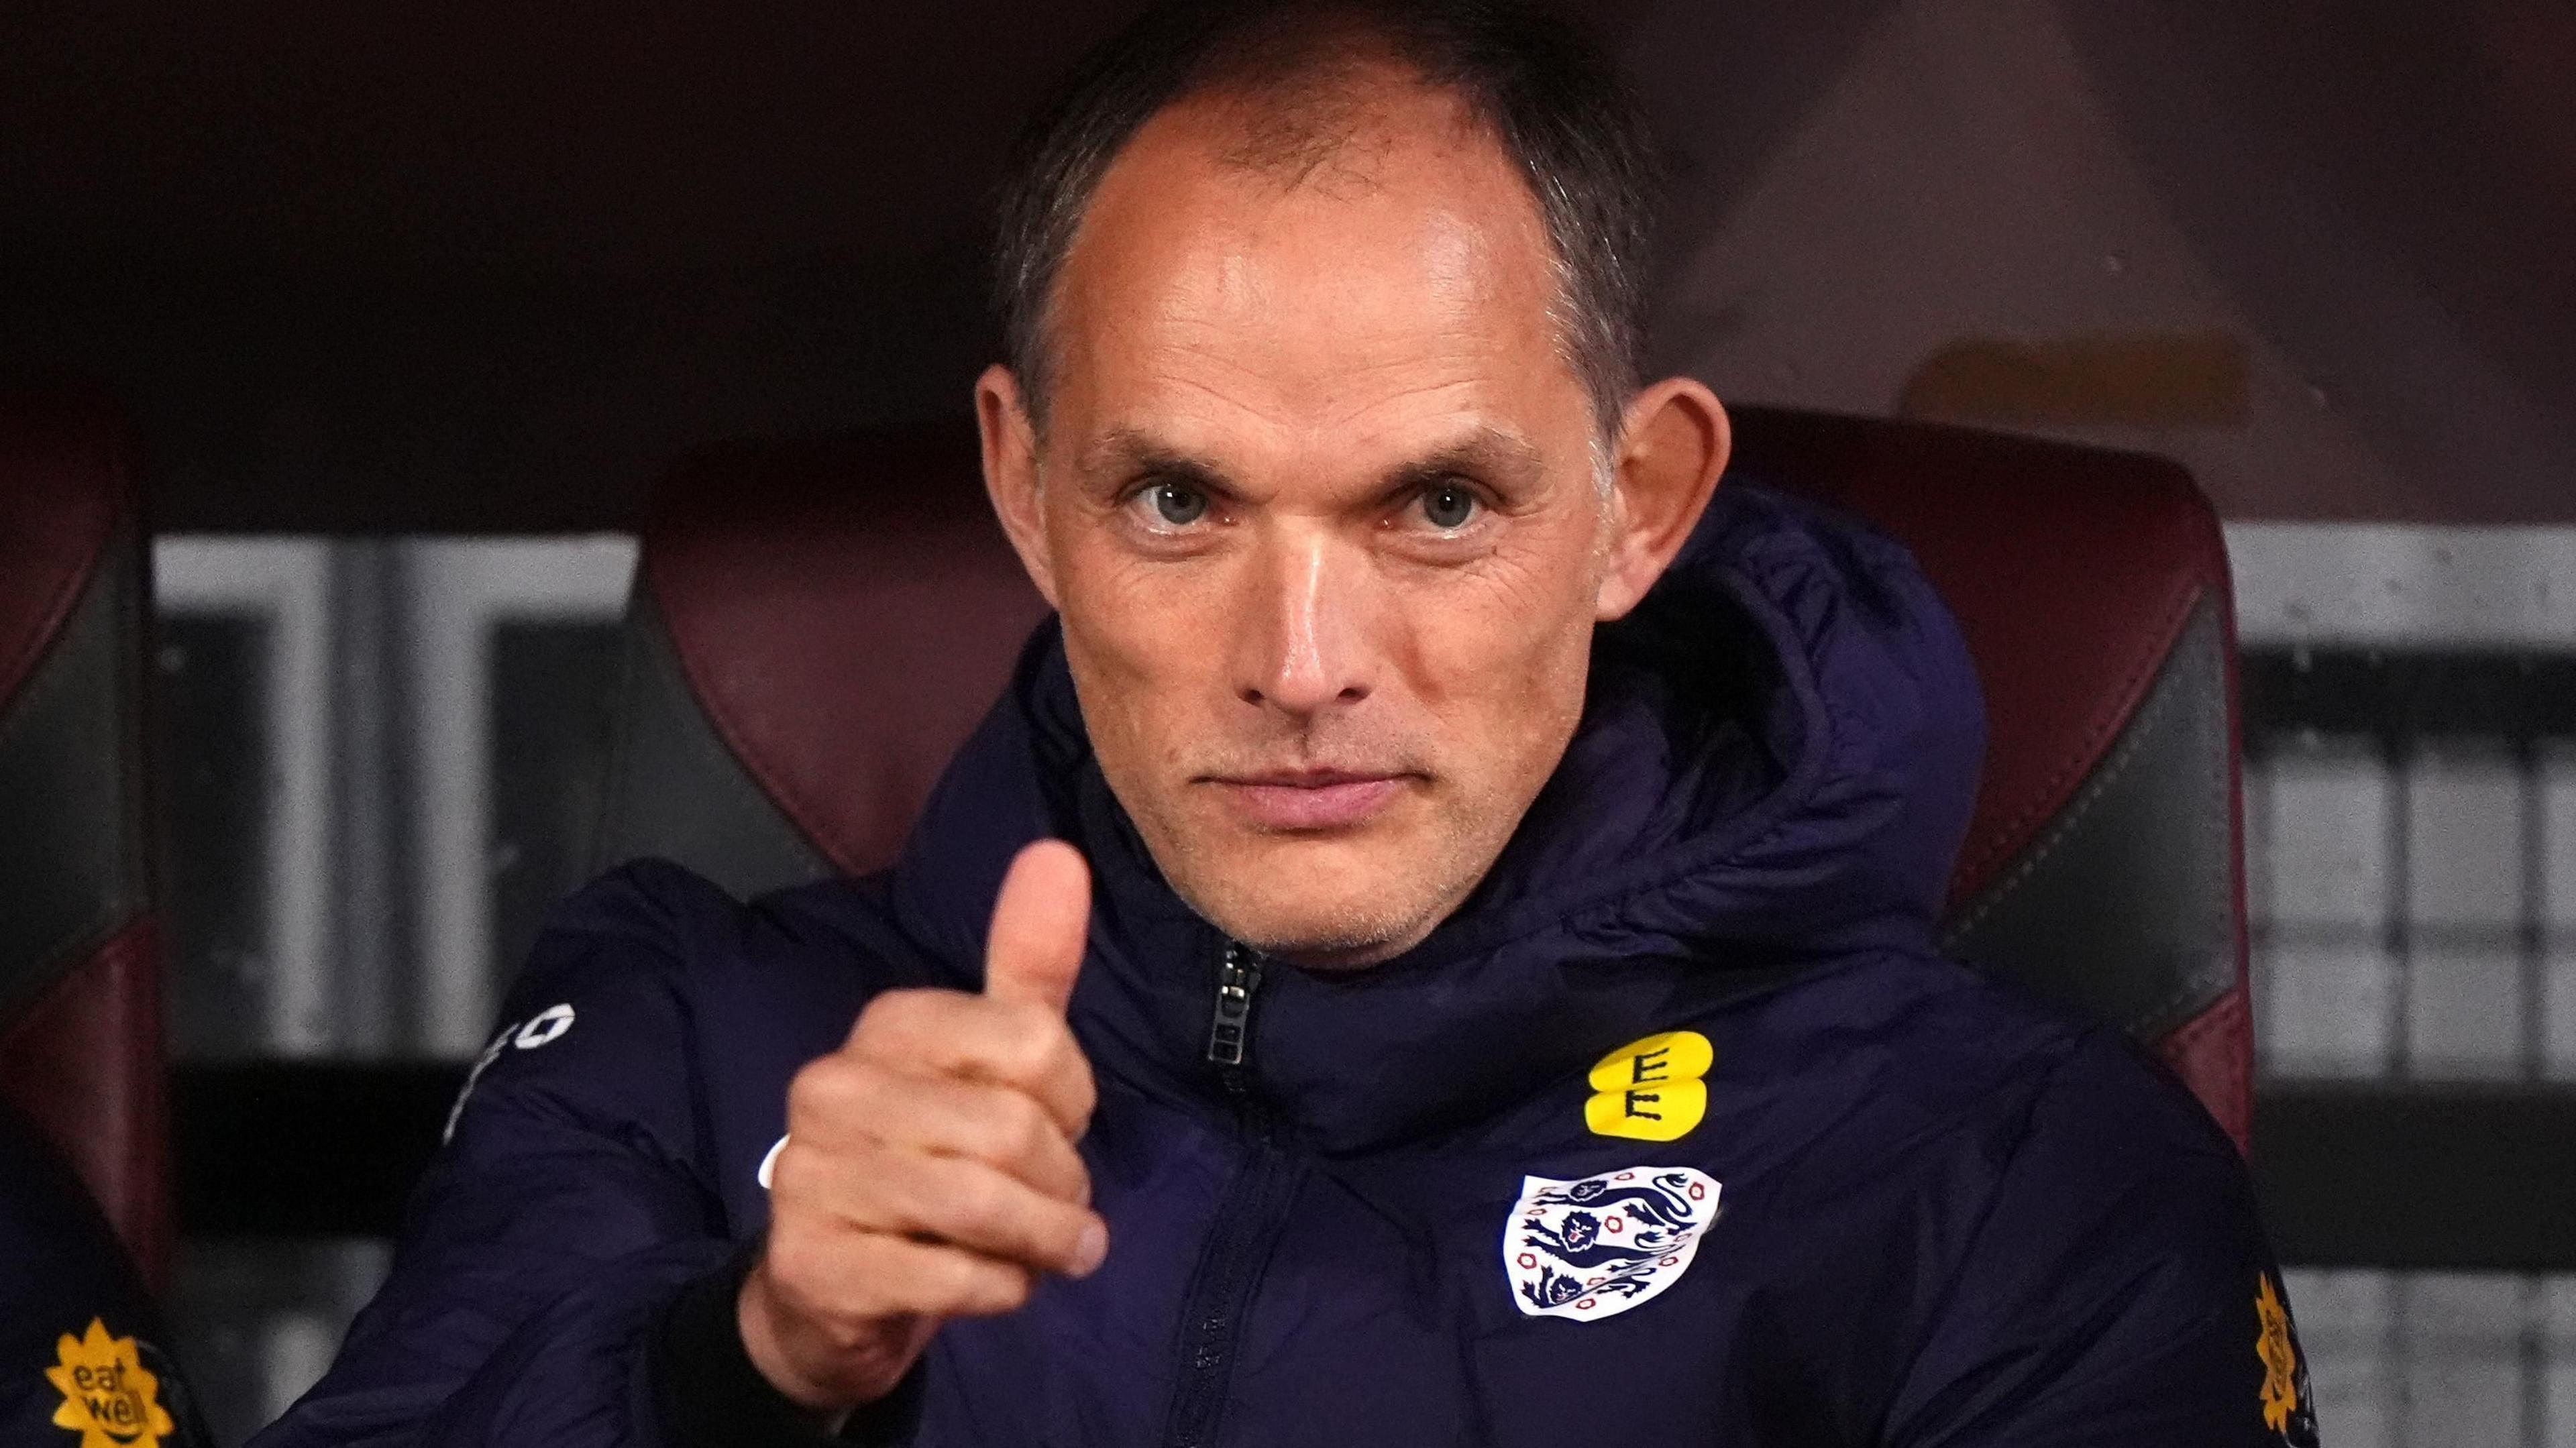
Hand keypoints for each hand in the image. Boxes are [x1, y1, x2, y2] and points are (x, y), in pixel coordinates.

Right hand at [739, 840, 1104, 1410]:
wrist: (837, 1291)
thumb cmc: (934, 1161)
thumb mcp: (992, 1061)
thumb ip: (1028, 965)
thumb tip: (1057, 853)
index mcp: (887, 1026)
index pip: (1034, 1042)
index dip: (1074, 1099)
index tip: (1063, 1124)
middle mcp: (834, 1088)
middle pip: (1012, 1130)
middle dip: (1063, 1185)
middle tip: (1063, 1210)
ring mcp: (814, 1177)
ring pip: (983, 1206)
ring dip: (1044, 1242)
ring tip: (1051, 1252)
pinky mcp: (816, 1266)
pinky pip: (951, 1279)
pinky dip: (1003, 1290)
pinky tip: (997, 1285)